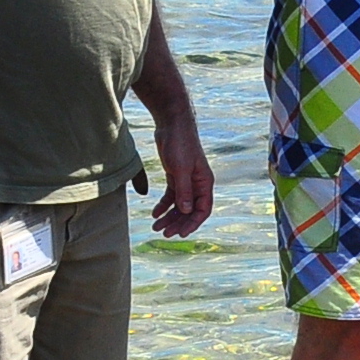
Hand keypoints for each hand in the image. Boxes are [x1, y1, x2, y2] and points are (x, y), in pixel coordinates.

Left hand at [150, 107, 214, 236]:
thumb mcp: (181, 169)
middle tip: (164, 233)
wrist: (172, 125)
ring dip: (169, 217)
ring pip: (179, 205)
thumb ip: (184, 190)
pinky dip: (163, 206)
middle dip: (178, 223)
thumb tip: (186, 211)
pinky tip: (154, 213)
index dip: (193, 223)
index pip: (203, 209)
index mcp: (204, 182)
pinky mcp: (175, 176)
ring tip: (156, 226)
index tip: (180, 234)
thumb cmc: (181, 144)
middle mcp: (197, 184)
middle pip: (190, 210)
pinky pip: (171, 196)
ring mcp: (186, 180)